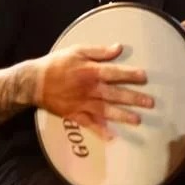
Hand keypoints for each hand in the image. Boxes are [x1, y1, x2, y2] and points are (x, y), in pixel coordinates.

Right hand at [34, 43, 152, 140]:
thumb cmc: (57, 63)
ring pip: (105, 111)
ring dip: (122, 116)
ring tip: (138, 120)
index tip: (144, 77)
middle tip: (150, 103)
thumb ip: (99, 51)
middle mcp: (89, 89)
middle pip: (114, 94)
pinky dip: (100, 131)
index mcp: (90, 71)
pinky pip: (89, 124)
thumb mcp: (77, 51)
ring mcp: (82, 104)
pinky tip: (112, 137)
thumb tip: (118, 47)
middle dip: (133, 98)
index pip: (114, 73)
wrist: (34, 82)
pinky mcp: (74, 114)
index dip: (129, 74)